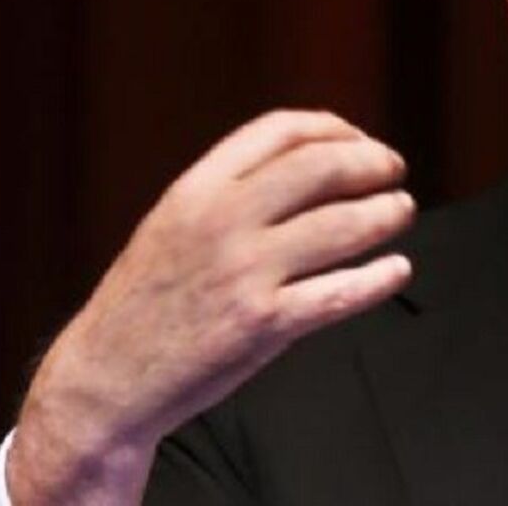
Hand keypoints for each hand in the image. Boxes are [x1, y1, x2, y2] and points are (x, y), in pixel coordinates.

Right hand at [5, 110, 415, 504]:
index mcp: (197, 189)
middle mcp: (221, 221)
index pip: (281, 131)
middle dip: (371, 163)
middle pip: (322, 168)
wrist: (106, 379)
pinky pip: (340, 292)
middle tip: (395, 170)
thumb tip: (315, 161)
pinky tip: (397, 270)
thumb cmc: (148, 299)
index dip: (334, 129)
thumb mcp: (173, 222)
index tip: (359, 141)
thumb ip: (232, 191)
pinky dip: (379, 278)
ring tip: (402, 211)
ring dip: (386, 214)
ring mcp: (244, 272)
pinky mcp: (263, 323)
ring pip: (343, 226)